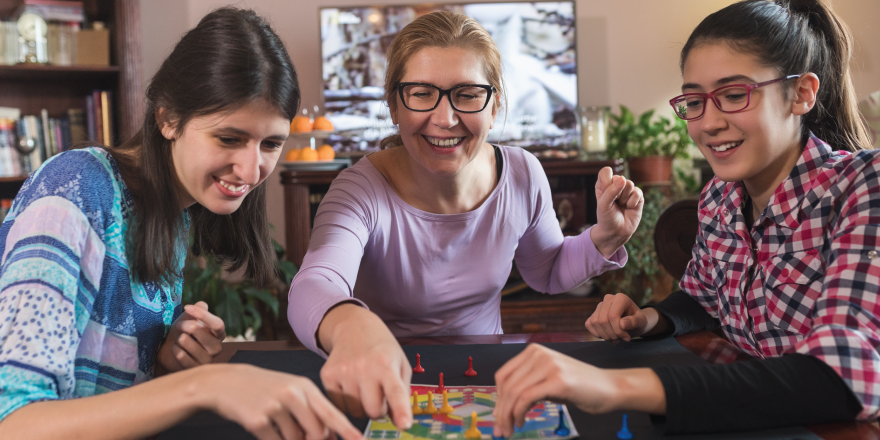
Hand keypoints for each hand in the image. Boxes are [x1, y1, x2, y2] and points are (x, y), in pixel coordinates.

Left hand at [157, 301, 225, 371]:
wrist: (169, 350)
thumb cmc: (183, 332)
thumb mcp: (190, 317)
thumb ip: (198, 309)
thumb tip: (201, 305)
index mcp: (219, 333)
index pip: (217, 324)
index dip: (203, 315)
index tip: (187, 307)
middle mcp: (217, 347)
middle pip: (198, 331)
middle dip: (184, 325)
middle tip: (179, 327)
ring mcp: (207, 360)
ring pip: (187, 343)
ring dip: (179, 340)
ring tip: (179, 341)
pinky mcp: (195, 369)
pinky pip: (182, 356)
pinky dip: (175, 350)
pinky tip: (176, 350)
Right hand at [206, 364, 363, 439]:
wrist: (227, 382)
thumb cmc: (264, 388)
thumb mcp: (291, 391)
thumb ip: (312, 410)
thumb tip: (329, 436)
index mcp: (304, 387)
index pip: (331, 414)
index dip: (347, 431)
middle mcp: (293, 395)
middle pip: (317, 433)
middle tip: (304, 436)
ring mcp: (275, 407)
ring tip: (278, 425)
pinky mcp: (258, 420)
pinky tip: (265, 427)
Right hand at [318, 304, 412, 428]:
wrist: (353, 327)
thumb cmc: (381, 349)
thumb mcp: (400, 363)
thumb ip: (403, 392)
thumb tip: (399, 422)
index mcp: (386, 364)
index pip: (395, 392)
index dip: (400, 410)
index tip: (404, 425)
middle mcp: (364, 367)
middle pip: (373, 411)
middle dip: (378, 409)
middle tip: (379, 394)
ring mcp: (343, 371)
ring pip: (355, 412)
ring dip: (362, 406)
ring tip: (365, 388)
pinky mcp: (327, 375)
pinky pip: (339, 406)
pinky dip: (347, 402)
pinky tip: (351, 385)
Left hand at [493, 345, 620, 436]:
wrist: (610, 388)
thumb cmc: (580, 387)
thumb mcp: (548, 380)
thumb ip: (528, 386)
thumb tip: (503, 407)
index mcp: (534, 351)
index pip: (504, 375)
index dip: (498, 398)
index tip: (499, 416)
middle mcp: (539, 354)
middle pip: (507, 385)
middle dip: (501, 410)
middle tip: (500, 429)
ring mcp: (549, 365)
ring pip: (515, 392)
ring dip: (508, 415)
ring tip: (510, 429)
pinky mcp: (558, 380)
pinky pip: (527, 398)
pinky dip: (519, 413)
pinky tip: (521, 422)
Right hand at [585, 293, 653, 341]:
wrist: (634, 322)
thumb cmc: (638, 320)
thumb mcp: (641, 322)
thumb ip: (633, 322)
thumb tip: (622, 324)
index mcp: (620, 298)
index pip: (612, 316)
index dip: (618, 330)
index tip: (627, 338)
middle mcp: (608, 299)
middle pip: (602, 320)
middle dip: (612, 334)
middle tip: (621, 339)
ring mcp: (599, 306)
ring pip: (594, 323)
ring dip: (605, 335)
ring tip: (616, 338)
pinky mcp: (593, 314)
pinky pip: (589, 324)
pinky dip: (597, 334)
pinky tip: (607, 336)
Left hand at [590, 167, 642, 257]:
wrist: (616, 233)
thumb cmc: (606, 218)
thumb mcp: (604, 205)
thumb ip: (611, 191)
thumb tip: (622, 179)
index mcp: (603, 184)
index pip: (606, 172)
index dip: (607, 182)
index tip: (605, 194)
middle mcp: (615, 184)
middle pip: (619, 178)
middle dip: (616, 193)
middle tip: (614, 204)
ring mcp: (627, 190)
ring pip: (629, 184)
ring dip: (624, 198)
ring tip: (621, 206)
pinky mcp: (638, 196)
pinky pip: (638, 192)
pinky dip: (633, 202)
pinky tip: (629, 207)